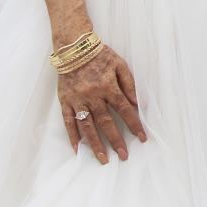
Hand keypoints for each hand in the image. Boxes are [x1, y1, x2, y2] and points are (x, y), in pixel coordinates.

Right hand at [57, 44, 145, 163]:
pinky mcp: (65, 101)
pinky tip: (78, 150)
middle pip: (106, 122)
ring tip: (102, 159)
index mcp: (108, 86)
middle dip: (116, 140)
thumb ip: (129, 83)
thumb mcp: (119, 64)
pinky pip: (68, 121)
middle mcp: (92, 95)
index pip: (124, 109)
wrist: (73, 47)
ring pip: (87, 126)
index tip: (142, 138)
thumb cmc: (100, 54)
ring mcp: (77, 100)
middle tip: (124, 156)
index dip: (134, 124)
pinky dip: (72, 136)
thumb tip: (136, 103)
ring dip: (95, 144)